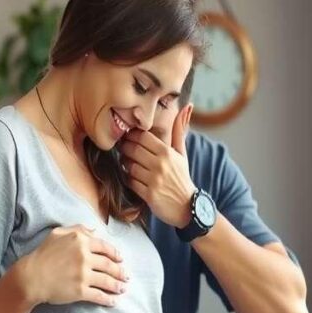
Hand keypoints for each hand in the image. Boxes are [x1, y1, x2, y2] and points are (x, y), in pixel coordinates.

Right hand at [19, 224, 128, 306]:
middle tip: (126, 276)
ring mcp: (83, 274)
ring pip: (107, 281)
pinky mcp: (80, 291)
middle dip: (120, 271)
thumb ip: (78, 229)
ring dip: (118, 286)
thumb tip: (95, 230)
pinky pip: (99, 295)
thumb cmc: (42, 254)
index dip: (115, 254)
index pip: (105, 247)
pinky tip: (114, 301)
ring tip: (123, 289)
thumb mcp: (57, 234)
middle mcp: (84, 256)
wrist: (30, 277)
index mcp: (80, 241)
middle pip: (109, 264)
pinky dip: (109, 299)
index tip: (121, 259)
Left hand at [119, 104, 196, 226]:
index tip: (128, 136)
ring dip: (125, 163)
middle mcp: (160, 165)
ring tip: (127, 162)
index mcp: (168, 152)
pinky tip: (131, 176)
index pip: (142, 136)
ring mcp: (154, 180)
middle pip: (133, 149)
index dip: (132, 135)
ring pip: (129, 166)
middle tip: (123, 148)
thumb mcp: (182, 153)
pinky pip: (130, 182)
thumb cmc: (181, 177)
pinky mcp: (148, 194)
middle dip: (125, 148)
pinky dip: (128, 178)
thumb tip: (188, 106)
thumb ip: (179, 130)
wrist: (187, 206)